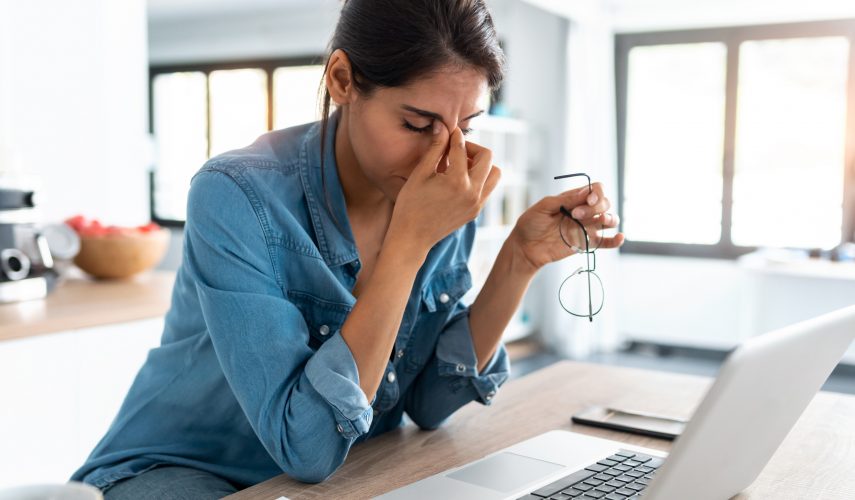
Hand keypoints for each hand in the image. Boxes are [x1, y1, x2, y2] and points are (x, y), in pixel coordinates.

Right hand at [387, 122, 501, 252]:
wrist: (412, 238)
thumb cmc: (410, 205)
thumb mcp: (420, 174)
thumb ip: (435, 149)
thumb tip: (442, 126)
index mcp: (457, 181)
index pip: (462, 148)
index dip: (454, 136)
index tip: (448, 130)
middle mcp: (473, 192)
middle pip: (487, 157)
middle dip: (472, 148)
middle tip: (455, 150)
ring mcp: (477, 204)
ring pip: (494, 173)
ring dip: (481, 164)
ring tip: (461, 165)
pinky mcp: (476, 211)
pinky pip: (488, 188)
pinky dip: (479, 179)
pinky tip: (459, 179)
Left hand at [509, 182, 623, 272]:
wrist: (525, 247)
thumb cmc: (531, 224)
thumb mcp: (544, 207)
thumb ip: (564, 199)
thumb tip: (585, 192)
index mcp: (574, 198)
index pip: (596, 190)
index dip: (597, 193)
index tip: (588, 200)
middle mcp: (584, 211)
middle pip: (604, 203)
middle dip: (596, 207)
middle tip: (576, 215)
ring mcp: (587, 227)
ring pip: (609, 219)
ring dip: (610, 218)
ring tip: (601, 221)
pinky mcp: (587, 243)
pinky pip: (606, 242)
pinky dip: (616, 240)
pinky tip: (619, 237)